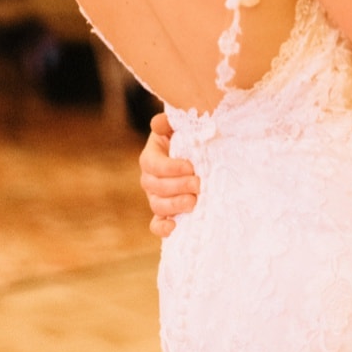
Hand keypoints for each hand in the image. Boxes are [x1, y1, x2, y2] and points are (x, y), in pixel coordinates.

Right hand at [140, 111, 198, 236]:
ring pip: (157, 205)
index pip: (152, 164)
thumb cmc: (191, 140)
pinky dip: (162, 228)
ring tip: (194, 202)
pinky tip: (174, 228)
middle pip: (155, 187)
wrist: (201, 157)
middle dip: (177, 186)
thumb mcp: (181, 127)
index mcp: (151, 157)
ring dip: (175, 205)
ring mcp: (156, 198)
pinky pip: (156, 225)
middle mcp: (150, 180)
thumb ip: (169, 122)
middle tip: (198, 183)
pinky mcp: (165, 215)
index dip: (169, 167)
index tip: (190, 166)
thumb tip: (158, 124)